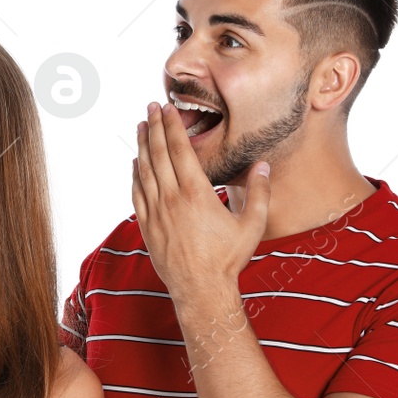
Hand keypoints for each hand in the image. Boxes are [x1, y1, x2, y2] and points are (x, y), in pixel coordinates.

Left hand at [132, 100, 270, 303]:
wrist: (201, 289)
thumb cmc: (228, 259)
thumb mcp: (252, 225)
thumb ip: (259, 192)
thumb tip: (263, 165)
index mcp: (196, 193)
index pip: (179, 149)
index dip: (171, 126)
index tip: (166, 109)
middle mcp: (171, 199)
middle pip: (157, 154)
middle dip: (153, 127)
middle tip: (150, 108)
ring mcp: (155, 212)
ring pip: (144, 171)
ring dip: (141, 146)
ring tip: (140, 127)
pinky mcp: (146, 226)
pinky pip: (136, 193)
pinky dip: (135, 174)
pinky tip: (135, 163)